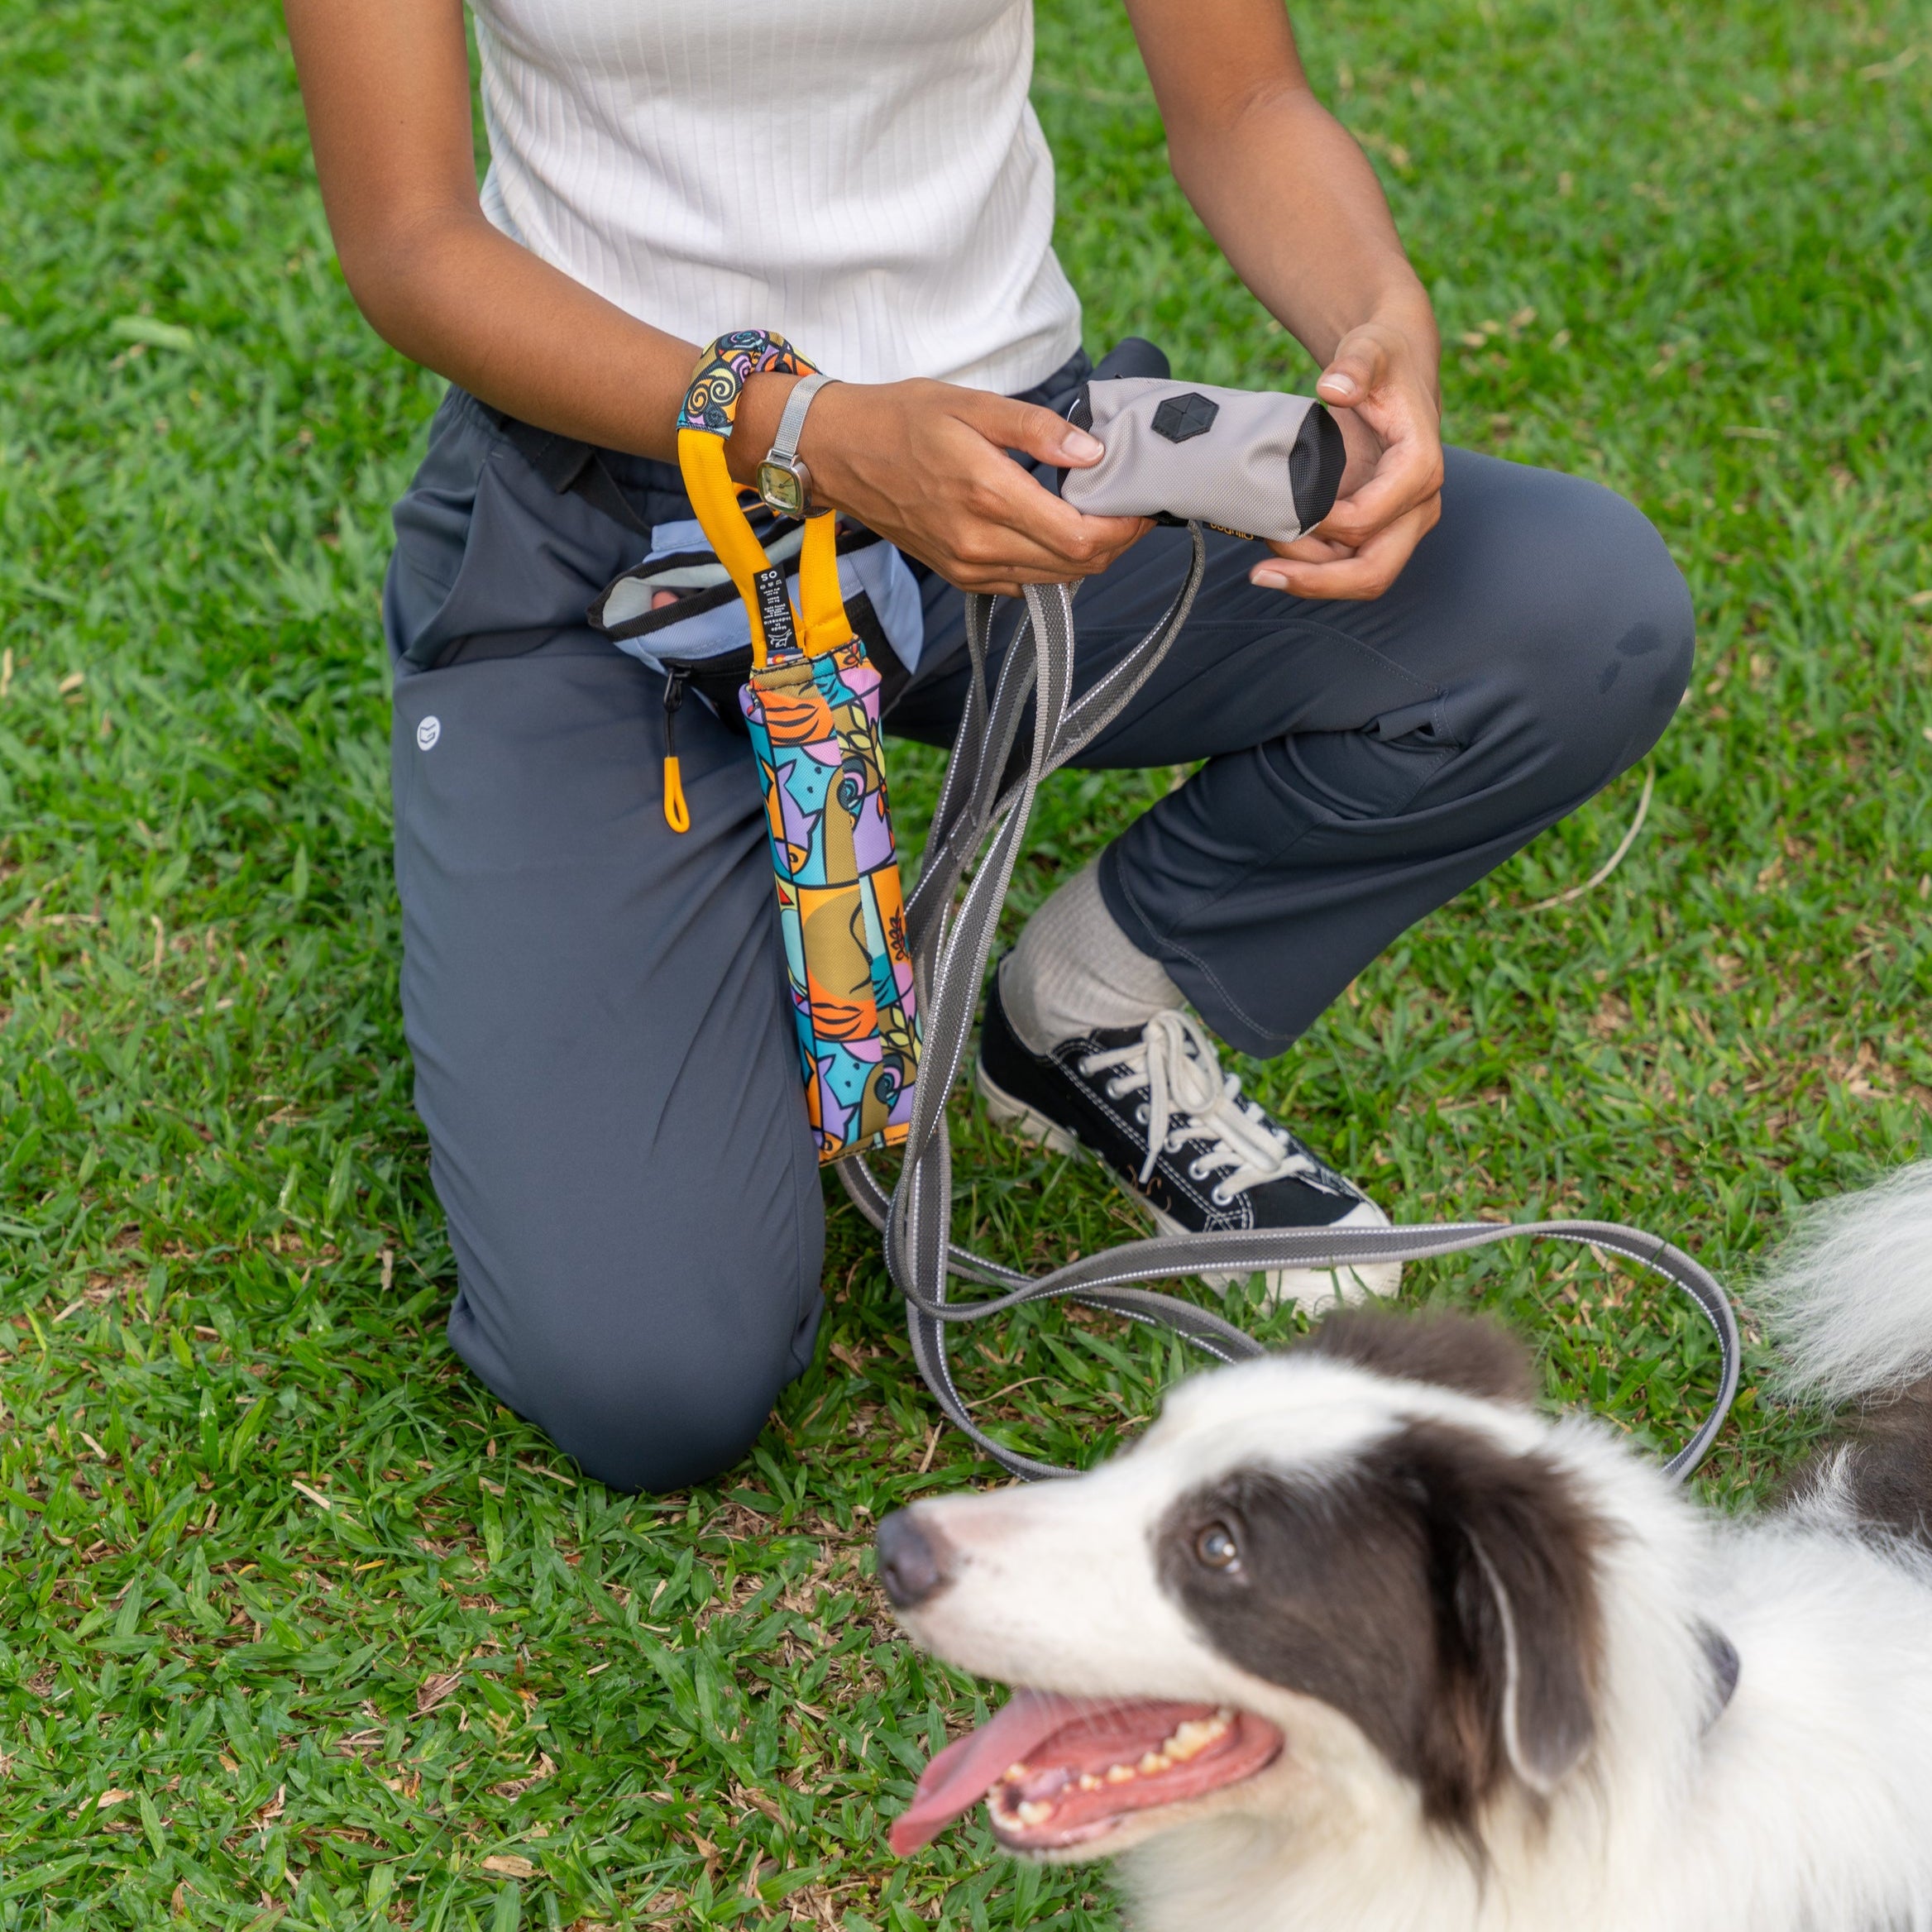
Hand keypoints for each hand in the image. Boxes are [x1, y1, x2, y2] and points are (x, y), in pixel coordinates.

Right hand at [730, 375, 1150, 597]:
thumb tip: (1092, 453)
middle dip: (1114, 542)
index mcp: (989, 496)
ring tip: (1098, 517)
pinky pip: (1023, 584)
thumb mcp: (972, 405)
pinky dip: (1052, 566)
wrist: (838, 453)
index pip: (1081, 537)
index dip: (1124, 528)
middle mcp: (980, 543)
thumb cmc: (901, 419)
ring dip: (1086, 557)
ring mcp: (968, 567)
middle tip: (1128, 508)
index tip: (1142, 505)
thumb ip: (1036, 430)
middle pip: (1076, 567)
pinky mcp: (959, 575)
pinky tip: (1055, 532)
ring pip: (1054, 582)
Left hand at [1250, 314, 1443, 601]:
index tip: (1286, 509)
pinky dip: (1311, 568)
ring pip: (1359, 578)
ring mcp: (1399, 523)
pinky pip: (1346, 565)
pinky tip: (1275, 553)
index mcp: (1419, 468)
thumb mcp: (1370, 349)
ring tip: (1263, 563)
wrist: (1391, 369)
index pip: (1369, 520)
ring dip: (1309, 579)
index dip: (1323, 524)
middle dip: (1318, 582)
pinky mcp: (1378, 529)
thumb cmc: (1382, 360)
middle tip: (1262, 575)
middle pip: (1374, 572)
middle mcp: (1417, 506)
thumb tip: (1335, 387)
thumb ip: (1356, 364)